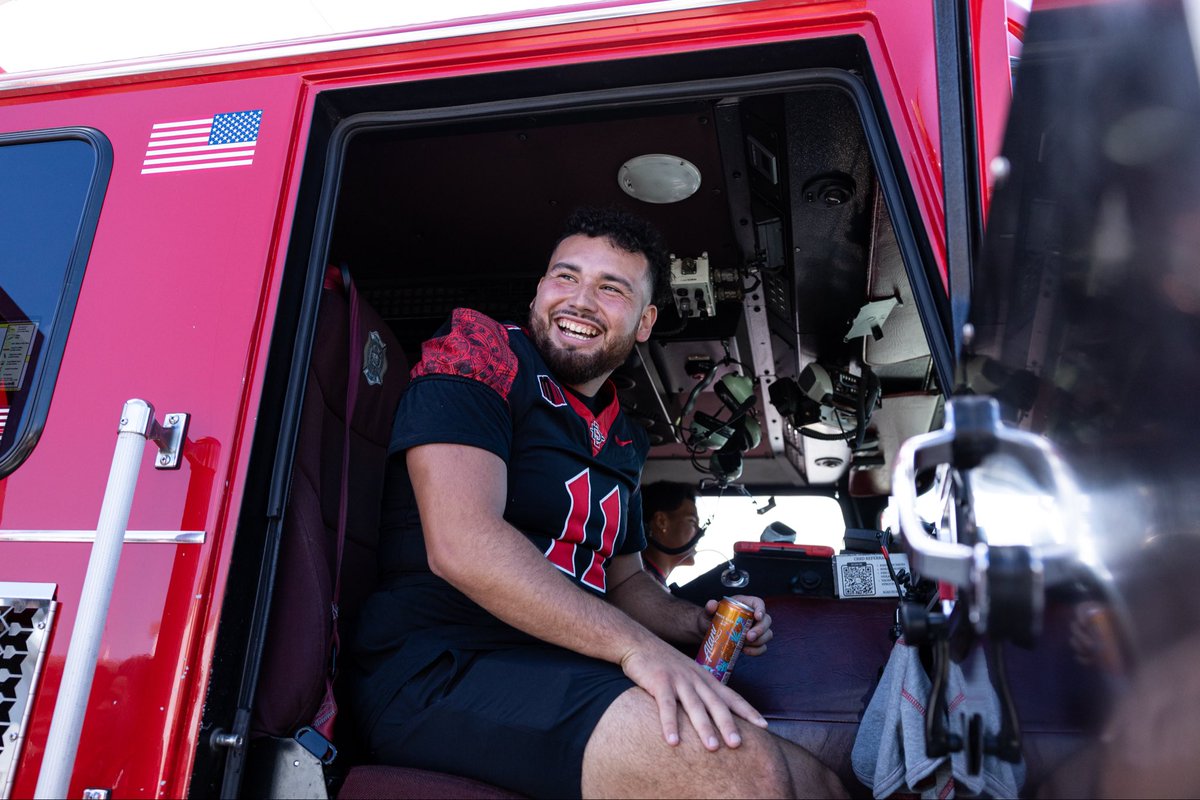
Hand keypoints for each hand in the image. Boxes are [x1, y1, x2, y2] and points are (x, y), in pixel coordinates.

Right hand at [620, 639, 768, 750]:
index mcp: (705, 678)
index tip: (764, 726)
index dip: (748, 711)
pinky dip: (670, 724)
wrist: (639, 642)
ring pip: (695, 706)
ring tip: (713, 748)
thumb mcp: (688, 674)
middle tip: (738, 745)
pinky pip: (665, 706)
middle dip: (729, 724)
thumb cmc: (664, 662)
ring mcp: (678, 680)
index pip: (731, 696)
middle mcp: (696, 679)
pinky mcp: (659, 682)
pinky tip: (673, 742)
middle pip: (716, 704)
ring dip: (704, 727)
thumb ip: (701, 691)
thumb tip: (714, 713)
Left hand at [705, 595, 772, 655]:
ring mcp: (756, 629)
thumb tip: (712, 604)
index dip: (761, 609)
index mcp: (746, 604)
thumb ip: (710, 607)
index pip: (759, 603)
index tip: (757, 617)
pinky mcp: (754, 642)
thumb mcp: (709, 612)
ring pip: (767, 634)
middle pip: (766, 620)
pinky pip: (762, 647)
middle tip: (749, 637)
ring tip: (745, 645)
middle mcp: (754, 616)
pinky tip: (746, 651)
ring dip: (759, 641)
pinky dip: (757, 650)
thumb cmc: (712, 618)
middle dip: (760, 630)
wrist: (710, 632)